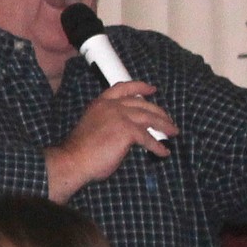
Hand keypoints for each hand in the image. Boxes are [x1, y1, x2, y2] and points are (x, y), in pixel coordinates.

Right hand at [46, 81, 177, 201]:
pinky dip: (158, 146)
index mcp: (101, 103)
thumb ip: (110, 122)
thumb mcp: (94, 126)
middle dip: (158, 111)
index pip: (123, 88)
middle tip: (168, 119)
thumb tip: (127, 133)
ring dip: (164, 125)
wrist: (73, 159)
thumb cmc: (80, 151)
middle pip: (142, 103)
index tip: (152, 89)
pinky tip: (163, 151)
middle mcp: (111, 106)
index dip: (140, 87)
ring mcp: (120, 117)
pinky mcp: (127, 131)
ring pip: (149, 118)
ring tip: (173, 132)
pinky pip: (148, 138)